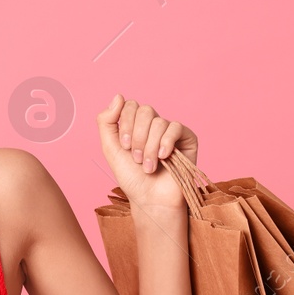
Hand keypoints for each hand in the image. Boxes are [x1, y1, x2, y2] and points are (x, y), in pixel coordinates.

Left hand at [96, 94, 198, 210]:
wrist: (150, 199)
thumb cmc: (131, 177)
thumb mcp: (110, 149)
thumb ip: (106, 121)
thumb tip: (118, 95)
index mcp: (135, 124)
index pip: (130, 106)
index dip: (126, 124)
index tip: (124, 146)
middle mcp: (153, 125)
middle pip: (145, 110)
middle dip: (137, 136)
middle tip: (136, 158)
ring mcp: (170, 131)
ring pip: (159, 122)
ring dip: (149, 147)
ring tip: (148, 166)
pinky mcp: (187, 138)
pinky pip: (176, 128)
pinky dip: (166, 143)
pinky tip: (163, 158)